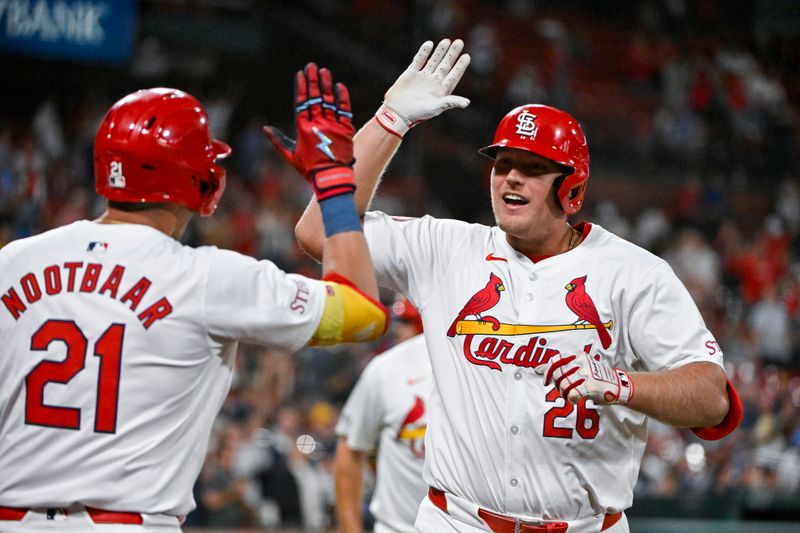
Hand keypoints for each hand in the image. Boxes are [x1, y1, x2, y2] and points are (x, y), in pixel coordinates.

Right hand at [264, 63, 355, 200]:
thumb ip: (278, 141)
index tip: (300, 74)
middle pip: (315, 97)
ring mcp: (333, 125)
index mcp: (303, 128)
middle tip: (312, 66)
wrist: (332, 178)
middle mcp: (318, 123)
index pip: (301, 102)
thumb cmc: (310, 169)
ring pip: (329, 100)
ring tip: (325, 71)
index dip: (301, 87)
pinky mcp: (345, 129)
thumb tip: (265, 129)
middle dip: (313, 80)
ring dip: (327, 85)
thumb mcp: (290, 156)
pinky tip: (340, 86)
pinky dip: (342, 98)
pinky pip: (344, 110)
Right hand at [375, 38, 470, 136]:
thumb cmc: (417, 113)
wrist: (397, 112)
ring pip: (433, 61)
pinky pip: (418, 60)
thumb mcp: (436, 108)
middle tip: (459, 42)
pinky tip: (429, 44)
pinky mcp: (410, 74)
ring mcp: (422, 77)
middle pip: (445, 65)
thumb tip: (467, 103)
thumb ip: (450, 102)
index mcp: (441, 91)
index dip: (460, 66)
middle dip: (452, 54)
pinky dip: (423, 52)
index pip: (453, 76)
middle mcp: (433, 83)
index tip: (466, 56)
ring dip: (440, 51)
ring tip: (446, 41)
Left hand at [535, 351, 633, 404]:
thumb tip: (537, 369)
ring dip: (565, 394)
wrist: (618, 386)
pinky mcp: (590, 385)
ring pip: (563, 386)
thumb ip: (559, 367)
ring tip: (573, 395)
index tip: (545, 381)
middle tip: (565, 391)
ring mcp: (586, 373)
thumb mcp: (578, 366)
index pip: (554, 360)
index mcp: (577, 355)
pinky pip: (572, 394)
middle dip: (557, 386)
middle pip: (557, 375)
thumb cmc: (595, 377)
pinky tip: (577, 399)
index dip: (547, 372)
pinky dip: (572, 399)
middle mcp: (581, 362)